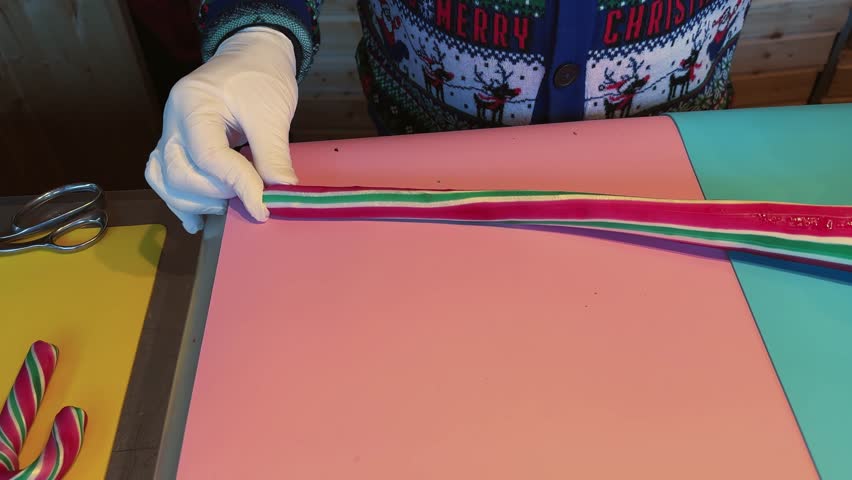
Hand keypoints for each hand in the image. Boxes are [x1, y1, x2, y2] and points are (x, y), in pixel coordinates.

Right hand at [145, 26, 298, 233]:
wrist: (252, 56)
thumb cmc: (261, 76)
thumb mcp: (272, 113)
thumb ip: (273, 155)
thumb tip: (281, 193)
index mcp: (193, 103)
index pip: (208, 156)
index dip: (236, 185)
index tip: (263, 206)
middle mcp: (173, 120)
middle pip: (179, 173)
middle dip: (216, 194)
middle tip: (250, 197)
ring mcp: (170, 133)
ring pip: (164, 180)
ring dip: (196, 203)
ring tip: (228, 207)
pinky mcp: (176, 145)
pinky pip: (164, 179)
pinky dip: (180, 202)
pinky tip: (198, 221)